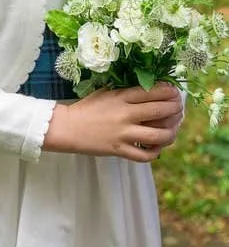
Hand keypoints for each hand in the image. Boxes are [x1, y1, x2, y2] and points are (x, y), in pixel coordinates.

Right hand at [42, 82, 183, 162]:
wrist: (67, 127)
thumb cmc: (86, 108)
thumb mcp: (105, 93)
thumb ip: (125, 92)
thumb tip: (149, 91)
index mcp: (121, 97)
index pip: (152, 91)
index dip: (169, 91)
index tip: (175, 92)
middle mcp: (125, 114)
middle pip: (160, 111)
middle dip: (175, 109)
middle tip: (179, 109)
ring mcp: (123, 134)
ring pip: (158, 136)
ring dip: (171, 133)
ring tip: (173, 130)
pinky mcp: (119, 150)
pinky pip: (145, 155)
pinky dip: (156, 152)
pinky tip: (157, 147)